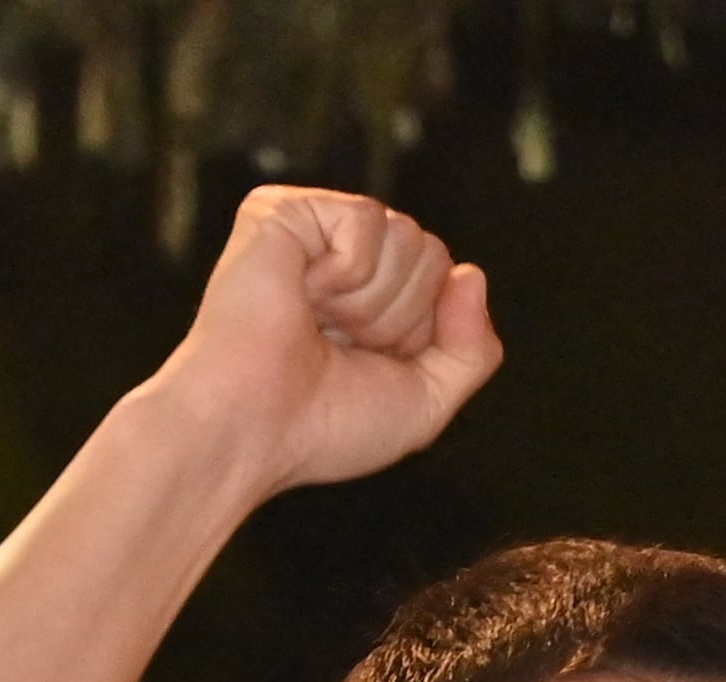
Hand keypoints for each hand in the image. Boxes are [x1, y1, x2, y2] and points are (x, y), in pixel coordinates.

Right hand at [152, 185, 503, 494]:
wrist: (253, 428)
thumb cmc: (323, 426)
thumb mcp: (426, 401)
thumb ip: (472, 350)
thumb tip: (472, 274)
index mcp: (371, 297)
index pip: (444, 280)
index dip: (420, 334)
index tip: (364, 363)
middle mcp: (341, 258)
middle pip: (431, 254)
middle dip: (398, 317)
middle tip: (336, 344)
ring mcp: (310, 230)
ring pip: (406, 235)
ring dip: (370, 302)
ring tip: (314, 324)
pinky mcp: (280, 210)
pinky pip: (367, 219)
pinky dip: (346, 273)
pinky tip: (302, 295)